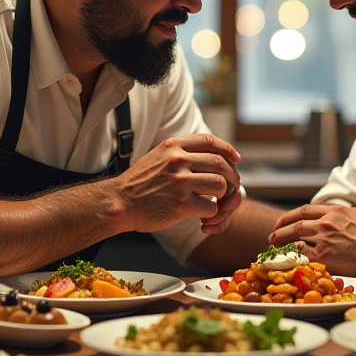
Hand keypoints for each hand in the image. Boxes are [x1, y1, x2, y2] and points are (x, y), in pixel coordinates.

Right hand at [115, 134, 240, 232]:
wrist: (119, 202)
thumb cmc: (138, 183)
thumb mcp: (157, 157)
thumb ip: (178, 152)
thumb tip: (208, 153)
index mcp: (172, 146)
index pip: (209, 140)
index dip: (227, 149)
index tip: (236, 158)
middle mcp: (177, 160)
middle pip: (220, 164)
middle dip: (231, 175)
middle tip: (232, 185)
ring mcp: (180, 182)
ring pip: (220, 185)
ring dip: (223, 195)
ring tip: (216, 201)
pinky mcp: (181, 205)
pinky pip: (211, 207)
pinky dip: (212, 212)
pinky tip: (202, 215)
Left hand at [269, 205, 355, 277]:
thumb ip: (338, 215)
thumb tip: (326, 216)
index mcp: (334, 211)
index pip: (304, 210)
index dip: (288, 217)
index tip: (280, 223)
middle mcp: (326, 223)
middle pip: (295, 224)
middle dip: (279, 231)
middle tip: (271, 238)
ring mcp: (324, 239)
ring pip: (297, 240)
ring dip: (285, 245)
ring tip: (278, 250)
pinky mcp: (324, 256)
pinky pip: (304, 256)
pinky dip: (298, 257)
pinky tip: (295, 260)